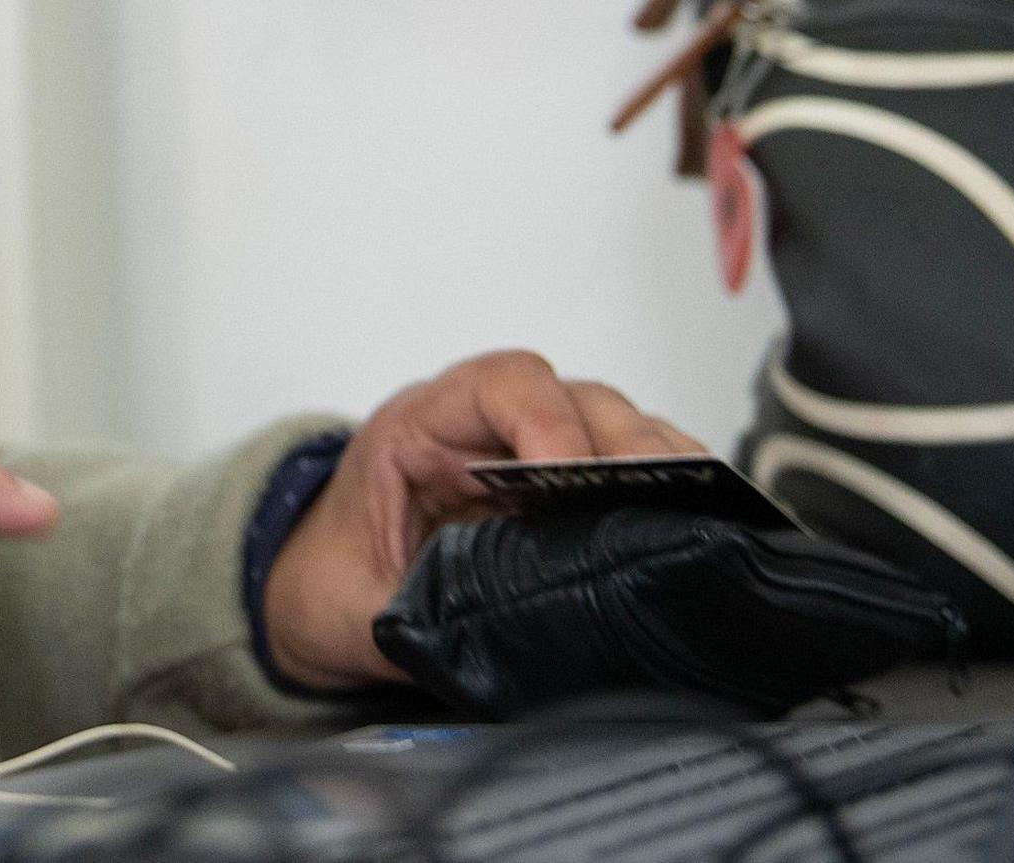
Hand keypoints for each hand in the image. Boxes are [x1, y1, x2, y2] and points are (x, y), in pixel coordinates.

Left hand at [259, 350, 699, 691]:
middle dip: (626, 448)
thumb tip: (506, 627)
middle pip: (580, 400)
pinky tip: (696, 526)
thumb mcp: (363, 606)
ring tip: (696, 516)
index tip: (569, 482)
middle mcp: (487, 425)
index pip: (501, 385)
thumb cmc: (335, 584)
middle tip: (657, 505)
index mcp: (421, 428)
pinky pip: (632, 468)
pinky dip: (670, 490)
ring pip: (619, 428)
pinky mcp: (568, 490)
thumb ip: (427, 610)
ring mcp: (535, 451)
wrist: (317, 594)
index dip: (547, 424)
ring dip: (662, 466)